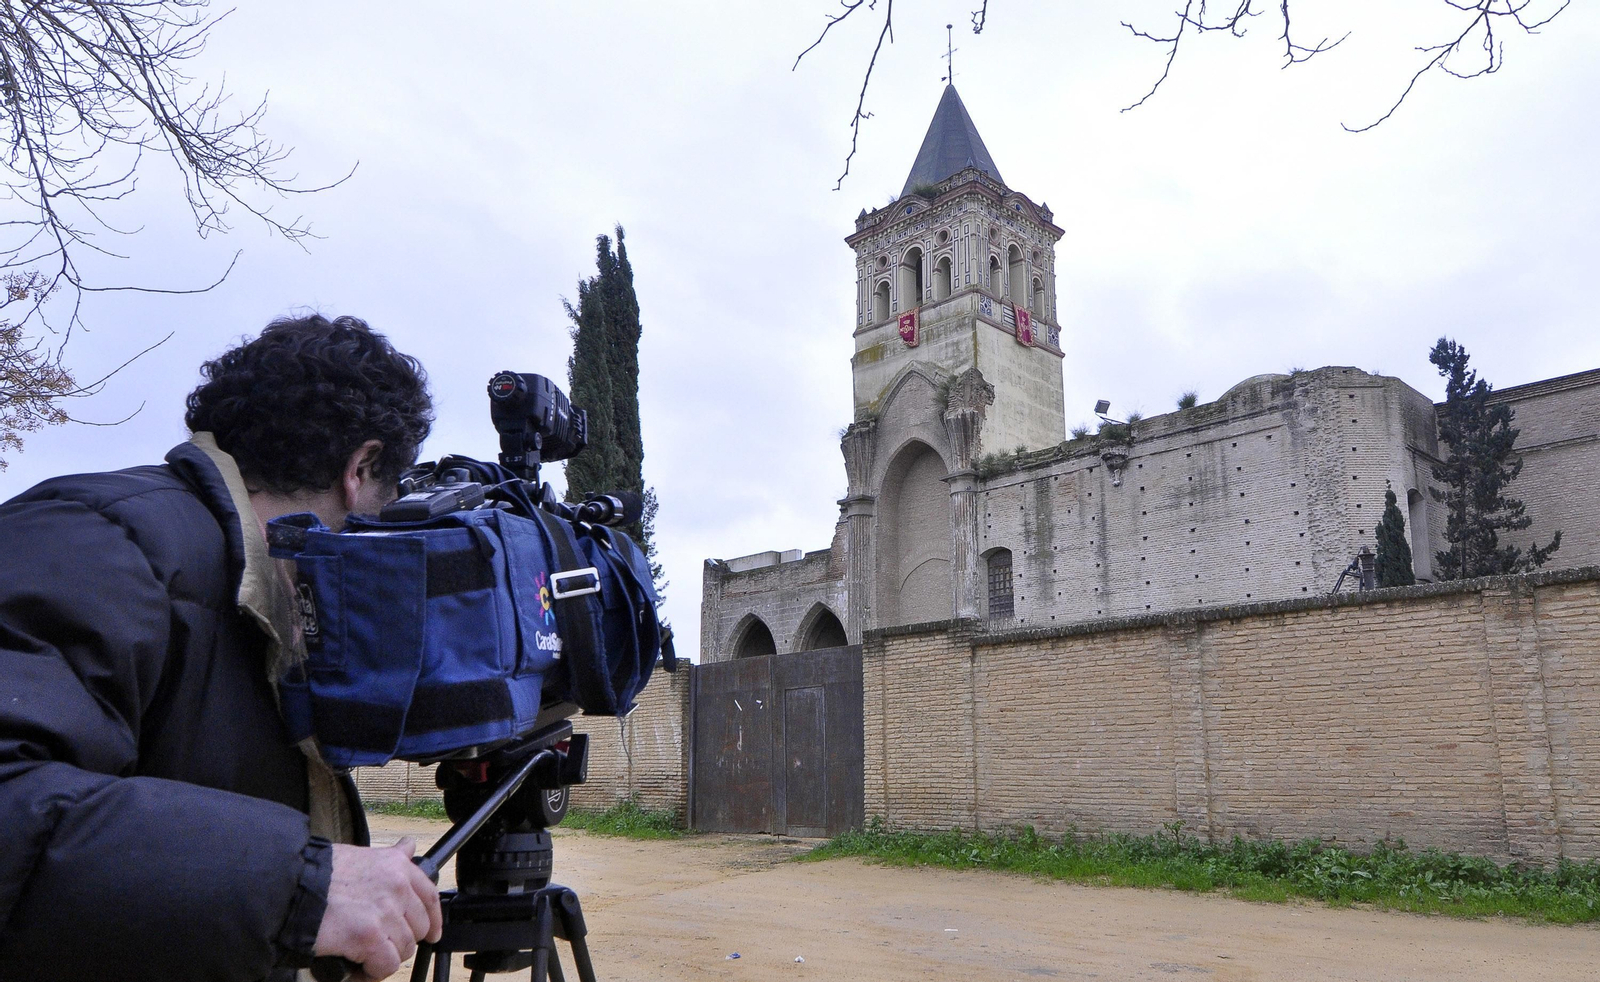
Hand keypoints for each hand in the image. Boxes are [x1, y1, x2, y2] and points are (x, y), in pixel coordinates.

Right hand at [314, 838, 442, 980]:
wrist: (291, 886)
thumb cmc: (319, 873)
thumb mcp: (361, 855)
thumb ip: (390, 857)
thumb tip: (408, 846)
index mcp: (397, 866)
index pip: (430, 896)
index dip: (433, 919)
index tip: (432, 933)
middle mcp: (396, 887)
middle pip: (418, 928)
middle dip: (400, 941)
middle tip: (378, 946)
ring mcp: (385, 912)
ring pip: (403, 949)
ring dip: (384, 958)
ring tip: (363, 957)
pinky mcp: (369, 936)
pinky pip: (385, 965)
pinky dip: (372, 973)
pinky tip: (357, 968)